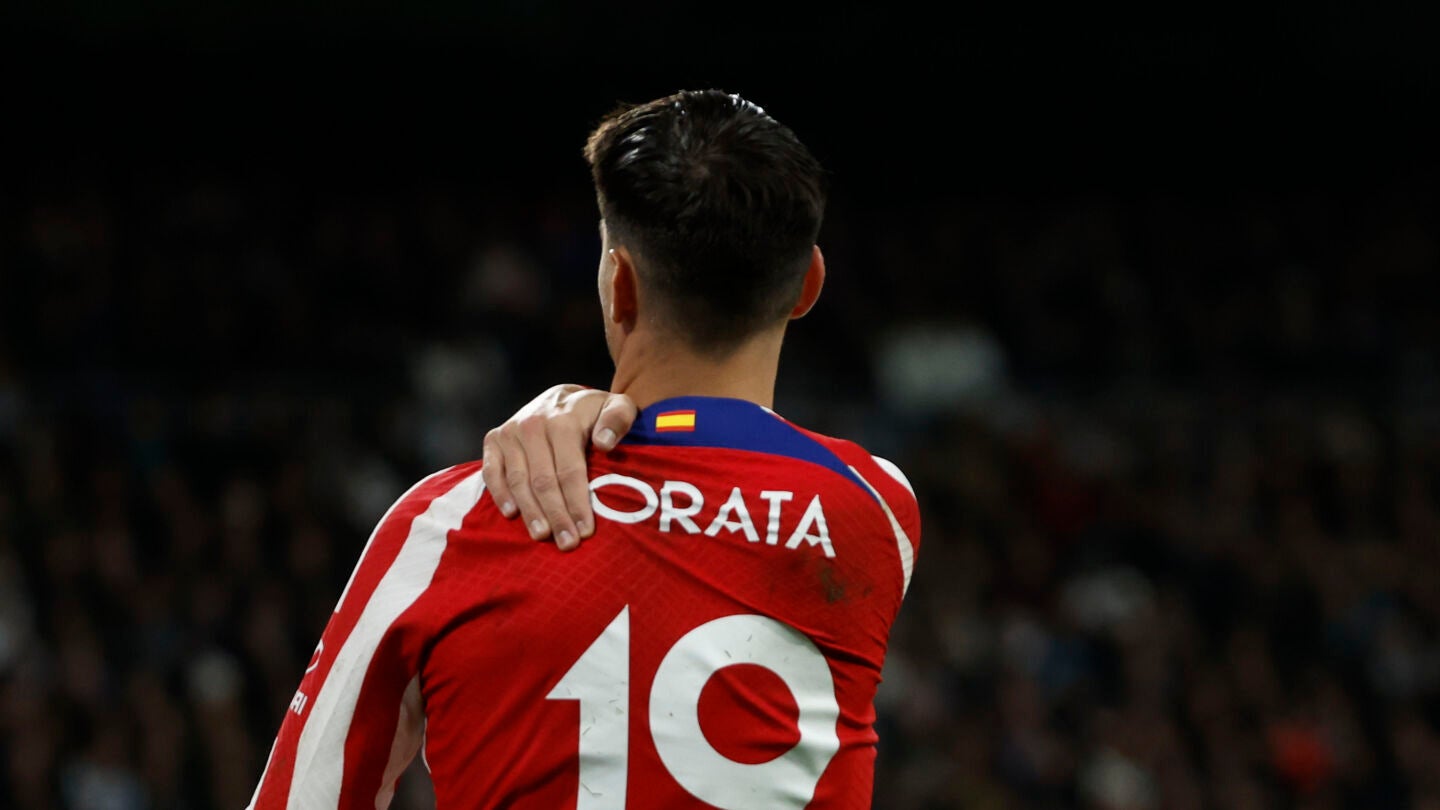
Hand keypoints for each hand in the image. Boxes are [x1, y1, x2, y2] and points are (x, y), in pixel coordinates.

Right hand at [481, 384, 637, 549]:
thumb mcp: (617, 405)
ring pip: (518, 481)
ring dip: (530, 512)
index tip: (585, 531)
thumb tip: (605, 444)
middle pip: (543, 481)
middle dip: (556, 515)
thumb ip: (618, 419)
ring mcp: (510, 433)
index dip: (577, 503)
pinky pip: (492, 472)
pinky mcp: (494, 439)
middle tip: (567, 543)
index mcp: (563, 421)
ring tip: (542, 536)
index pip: (570, 471)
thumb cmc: (594, 411)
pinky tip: (511, 515)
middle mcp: (532, 425)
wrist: (561, 396)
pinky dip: (499, 494)